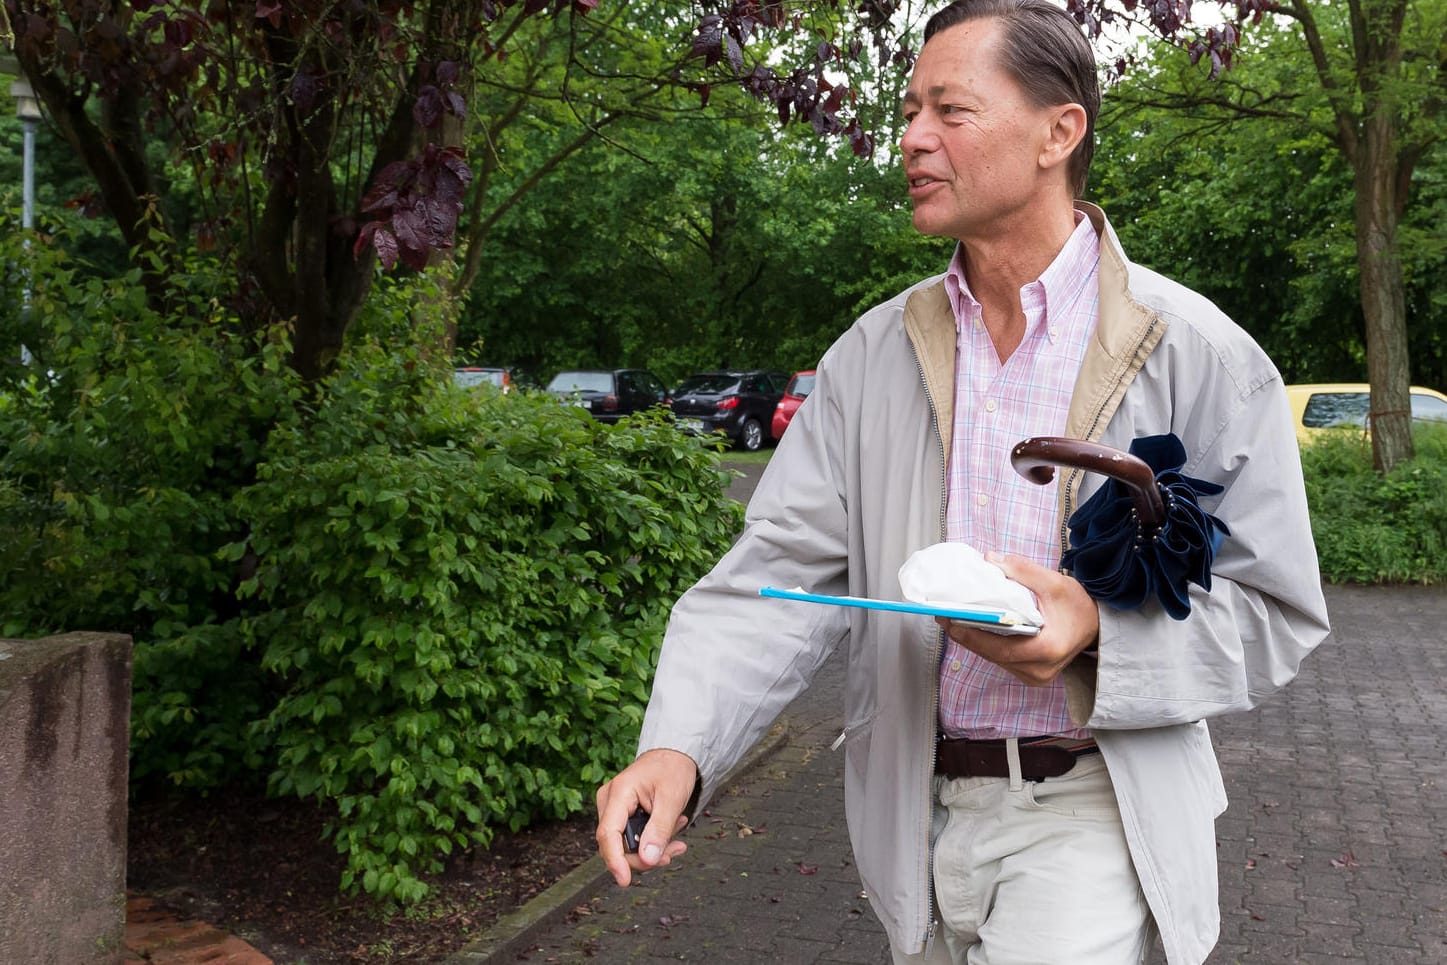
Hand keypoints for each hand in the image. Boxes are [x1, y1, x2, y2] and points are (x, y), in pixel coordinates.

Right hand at [595, 748, 696, 885]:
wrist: (674, 755)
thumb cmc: (673, 769)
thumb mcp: (672, 799)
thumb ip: (660, 830)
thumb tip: (647, 859)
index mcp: (619, 792)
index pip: (608, 834)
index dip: (615, 861)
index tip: (625, 881)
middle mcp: (610, 801)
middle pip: (617, 845)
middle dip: (646, 855)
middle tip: (675, 850)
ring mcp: (614, 809)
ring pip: (626, 845)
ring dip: (653, 848)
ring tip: (678, 835)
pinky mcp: (621, 815)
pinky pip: (632, 838)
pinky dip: (652, 840)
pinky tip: (671, 829)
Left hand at [935, 552, 1098, 686]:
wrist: (1095, 626)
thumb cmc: (1078, 606)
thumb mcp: (1054, 582)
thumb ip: (1022, 570)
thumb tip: (989, 559)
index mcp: (1047, 650)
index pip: (999, 647)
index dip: (971, 633)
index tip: (949, 619)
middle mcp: (1039, 670)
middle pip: (991, 654)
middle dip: (965, 634)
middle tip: (943, 614)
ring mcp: (1034, 676)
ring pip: (993, 658)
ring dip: (972, 639)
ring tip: (951, 617)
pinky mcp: (1029, 674)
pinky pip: (999, 659)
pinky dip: (984, 642)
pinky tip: (970, 626)